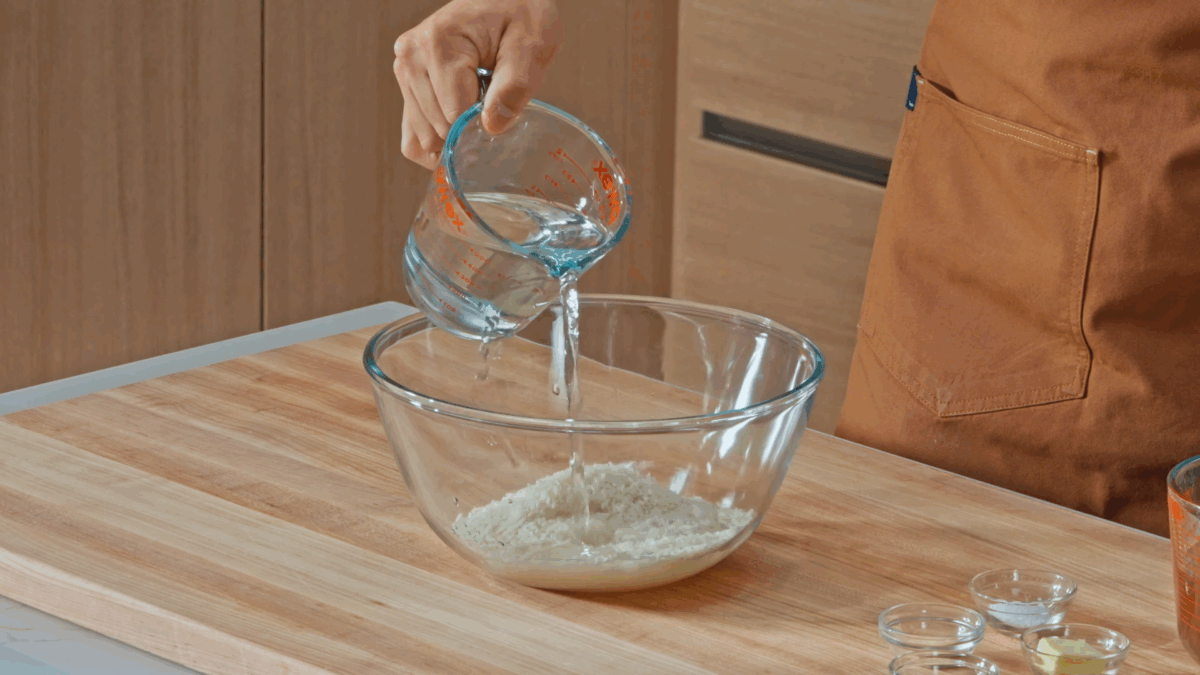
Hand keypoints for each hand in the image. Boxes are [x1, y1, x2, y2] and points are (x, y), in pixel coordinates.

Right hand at [393, 0, 562, 169]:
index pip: (454, 114)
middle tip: (494, 105)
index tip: (503, 110)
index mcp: (438, 44)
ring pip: (423, 137)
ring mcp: (404, 71)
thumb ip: (514, 86)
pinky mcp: (407, 85)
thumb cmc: (519, 15)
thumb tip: (491, 126)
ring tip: (479, 105)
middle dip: (469, 131)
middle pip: (437, 129)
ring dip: (455, 137)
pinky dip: (436, 146)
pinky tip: (460, 137)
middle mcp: (411, 57)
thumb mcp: (532, 45)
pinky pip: (412, 136)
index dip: (483, 125)